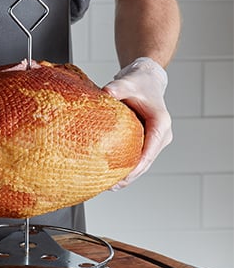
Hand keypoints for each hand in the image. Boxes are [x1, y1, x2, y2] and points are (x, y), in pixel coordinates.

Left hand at [103, 57, 171, 189]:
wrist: (146, 80)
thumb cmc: (139, 82)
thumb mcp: (128, 82)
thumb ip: (118, 87)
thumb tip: (105, 93)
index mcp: (160, 123)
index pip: (150, 149)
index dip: (138, 165)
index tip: (124, 177)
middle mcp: (161, 135)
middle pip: (146, 162)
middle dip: (130, 176)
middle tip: (110, 186)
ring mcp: (155, 141)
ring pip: (142, 164)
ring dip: (127, 176)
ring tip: (109, 186)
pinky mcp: (147, 143)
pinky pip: (137, 159)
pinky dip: (126, 169)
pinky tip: (111, 178)